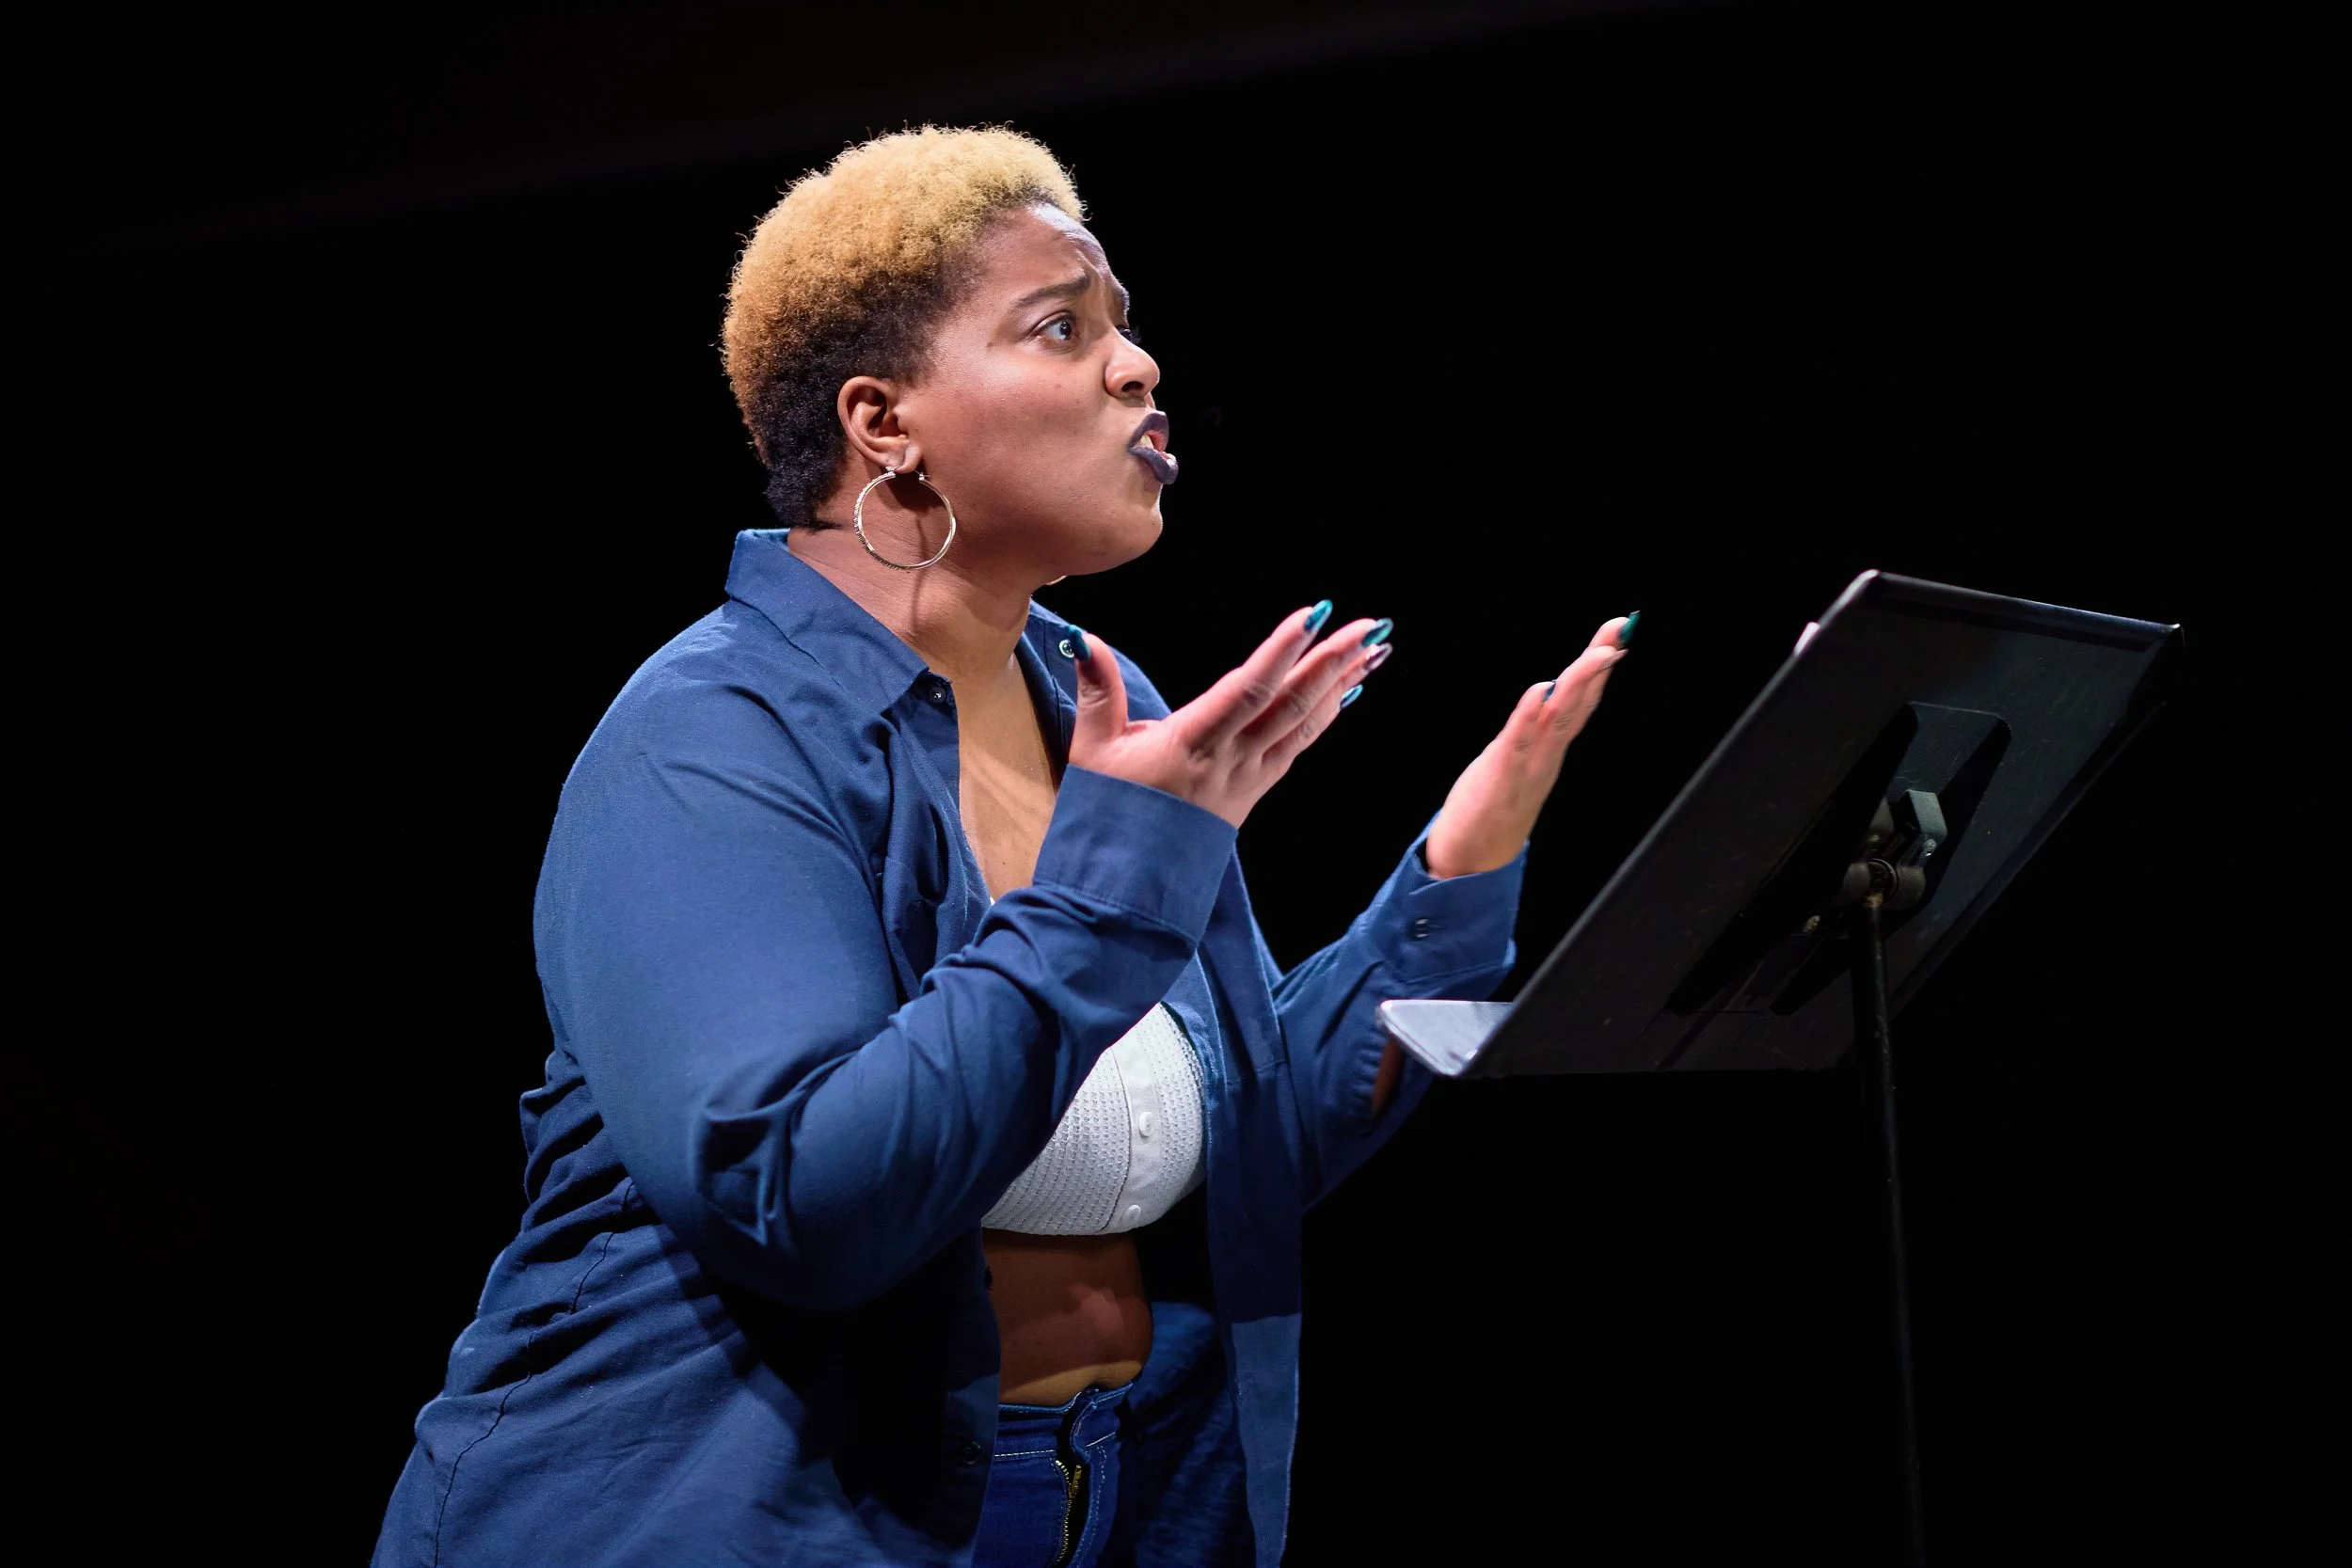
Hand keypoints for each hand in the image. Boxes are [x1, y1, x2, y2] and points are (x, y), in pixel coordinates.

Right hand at [1068, 605, 1391, 828]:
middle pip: (1291, 703)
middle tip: (1368, 625)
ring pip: (1304, 723)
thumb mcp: (1092, 750)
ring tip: (1374, 648)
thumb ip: (1097, 690)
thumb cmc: (1110, 813)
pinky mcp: (1256, 787)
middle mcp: (1231, 759)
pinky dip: (1327, 714)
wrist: (1131, 881)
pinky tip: (1349, 692)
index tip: (1315, 616)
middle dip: (1333, 661)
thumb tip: (1085, 637)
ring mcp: (1249, 776)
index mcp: (1192, 743)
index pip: (1247, 690)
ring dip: (1341, 683)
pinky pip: (1299, 744)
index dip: (1283, 652)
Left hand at [1422, 615, 1632, 877]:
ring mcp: (1526, 764)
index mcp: (1550, 747)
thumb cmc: (1493, 806)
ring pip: (1557, 718)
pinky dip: (1528, 716)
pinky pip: (1517, 741)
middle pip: (1577, 701)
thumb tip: (1548, 695)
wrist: (1473, 858)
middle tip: (1619, 631)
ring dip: (1576, 684)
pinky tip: (1539, 691)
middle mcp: (1546, 753)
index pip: (1581, 698)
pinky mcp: (1498, 775)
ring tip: (1597, 654)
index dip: (1599, 665)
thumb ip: (1536, 731)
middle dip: (1598, 664)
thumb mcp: (1521, 762)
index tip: (1618, 631)